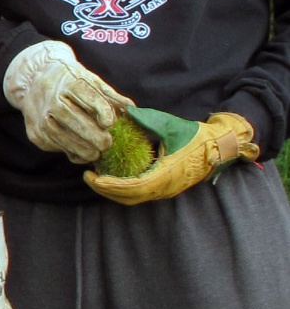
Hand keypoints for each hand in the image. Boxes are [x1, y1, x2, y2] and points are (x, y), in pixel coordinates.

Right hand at [2, 40, 131, 163]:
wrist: (32, 82)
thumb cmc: (70, 83)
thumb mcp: (90, 81)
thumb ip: (111, 97)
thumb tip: (133, 111)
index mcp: (69, 82)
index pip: (86, 95)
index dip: (101, 110)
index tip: (110, 122)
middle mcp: (51, 99)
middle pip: (74, 119)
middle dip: (94, 136)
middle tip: (108, 143)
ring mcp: (41, 117)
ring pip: (64, 138)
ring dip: (85, 149)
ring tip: (97, 152)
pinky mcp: (36, 134)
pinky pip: (58, 147)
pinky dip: (73, 152)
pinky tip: (82, 150)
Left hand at [84, 106, 259, 204]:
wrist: (219, 147)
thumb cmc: (196, 136)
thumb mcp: (171, 125)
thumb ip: (146, 119)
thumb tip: (124, 111)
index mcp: (167, 174)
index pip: (133, 187)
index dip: (111, 185)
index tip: (92, 177)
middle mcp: (166, 187)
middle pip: (129, 197)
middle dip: (106, 189)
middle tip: (87, 176)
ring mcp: (166, 189)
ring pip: (134, 197)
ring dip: (113, 191)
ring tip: (95, 177)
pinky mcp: (165, 187)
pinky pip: (141, 192)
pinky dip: (123, 188)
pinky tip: (112, 175)